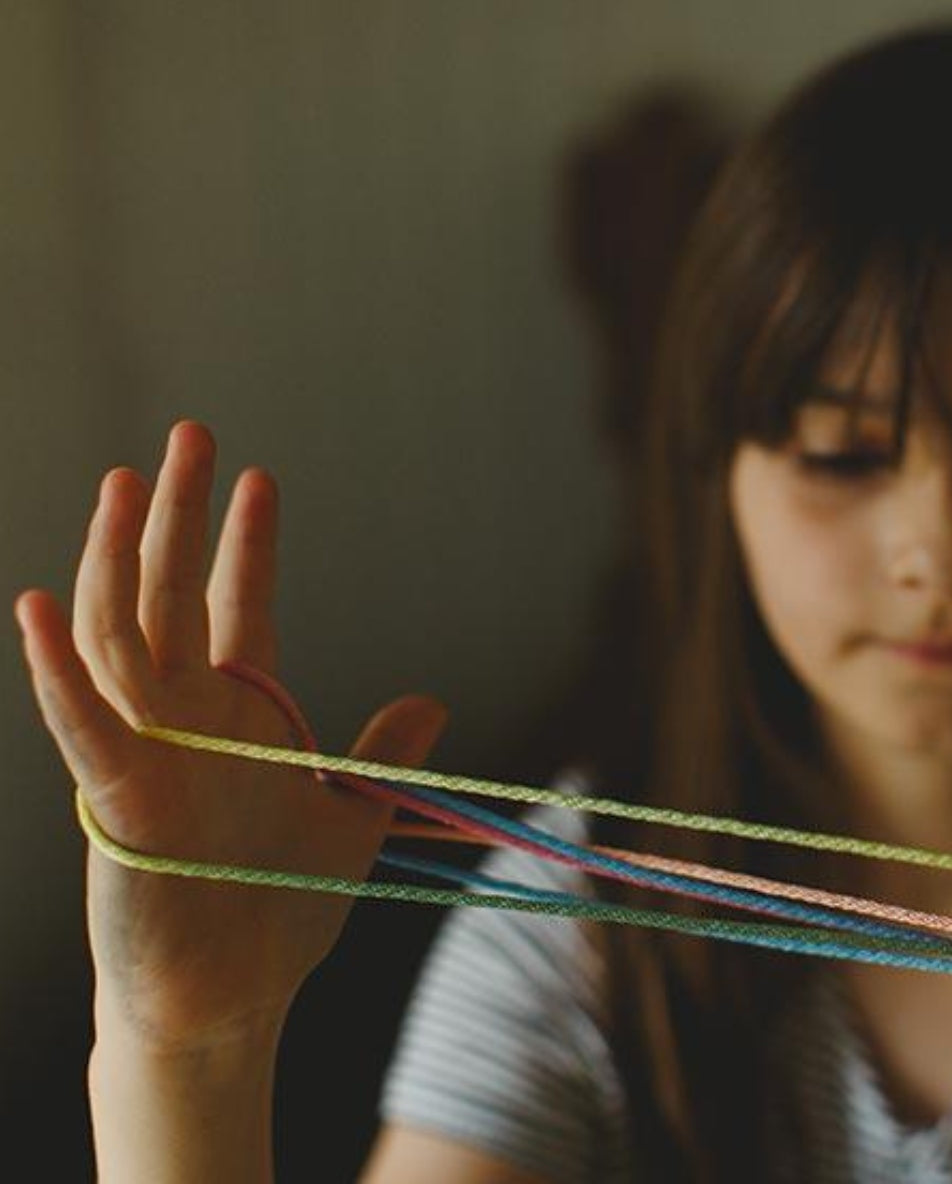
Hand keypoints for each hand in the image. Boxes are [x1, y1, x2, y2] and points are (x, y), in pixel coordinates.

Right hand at [15, 421, 448, 1052]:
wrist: (233, 997)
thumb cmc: (278, 908)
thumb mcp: (349, 815)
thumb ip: (379, 755)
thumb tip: (432, 702)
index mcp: (240, 714)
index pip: (236, 605)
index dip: (245, 542)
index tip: (260, 478)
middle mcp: (184, 719)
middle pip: (171, 596)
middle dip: (177, 516)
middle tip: (190, 433)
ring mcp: (144, 752)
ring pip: (118, 636)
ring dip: (114, 560)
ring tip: (121, 481)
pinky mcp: (115, 801)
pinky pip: (80, 724)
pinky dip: (55, 670)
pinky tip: (40, 602)